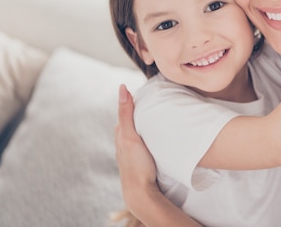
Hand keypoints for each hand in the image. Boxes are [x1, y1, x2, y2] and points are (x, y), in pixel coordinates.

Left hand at [116, 85, 159, 211]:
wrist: (141, 192)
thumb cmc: (136, 164)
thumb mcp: (130, 136)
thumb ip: (126, 113)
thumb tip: (122, 88)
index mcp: (120, 133)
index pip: (126, 110)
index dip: (136, 99)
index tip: (150, 89)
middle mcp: (123, 141)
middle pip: (133, 120)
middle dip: (142, 110)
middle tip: (158, 99)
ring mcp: (131, 151)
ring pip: (138, 131)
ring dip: (146, 122)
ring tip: (160, 114)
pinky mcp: (140, 158)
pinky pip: (144, 141)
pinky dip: (149, 133)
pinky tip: (158, 134)